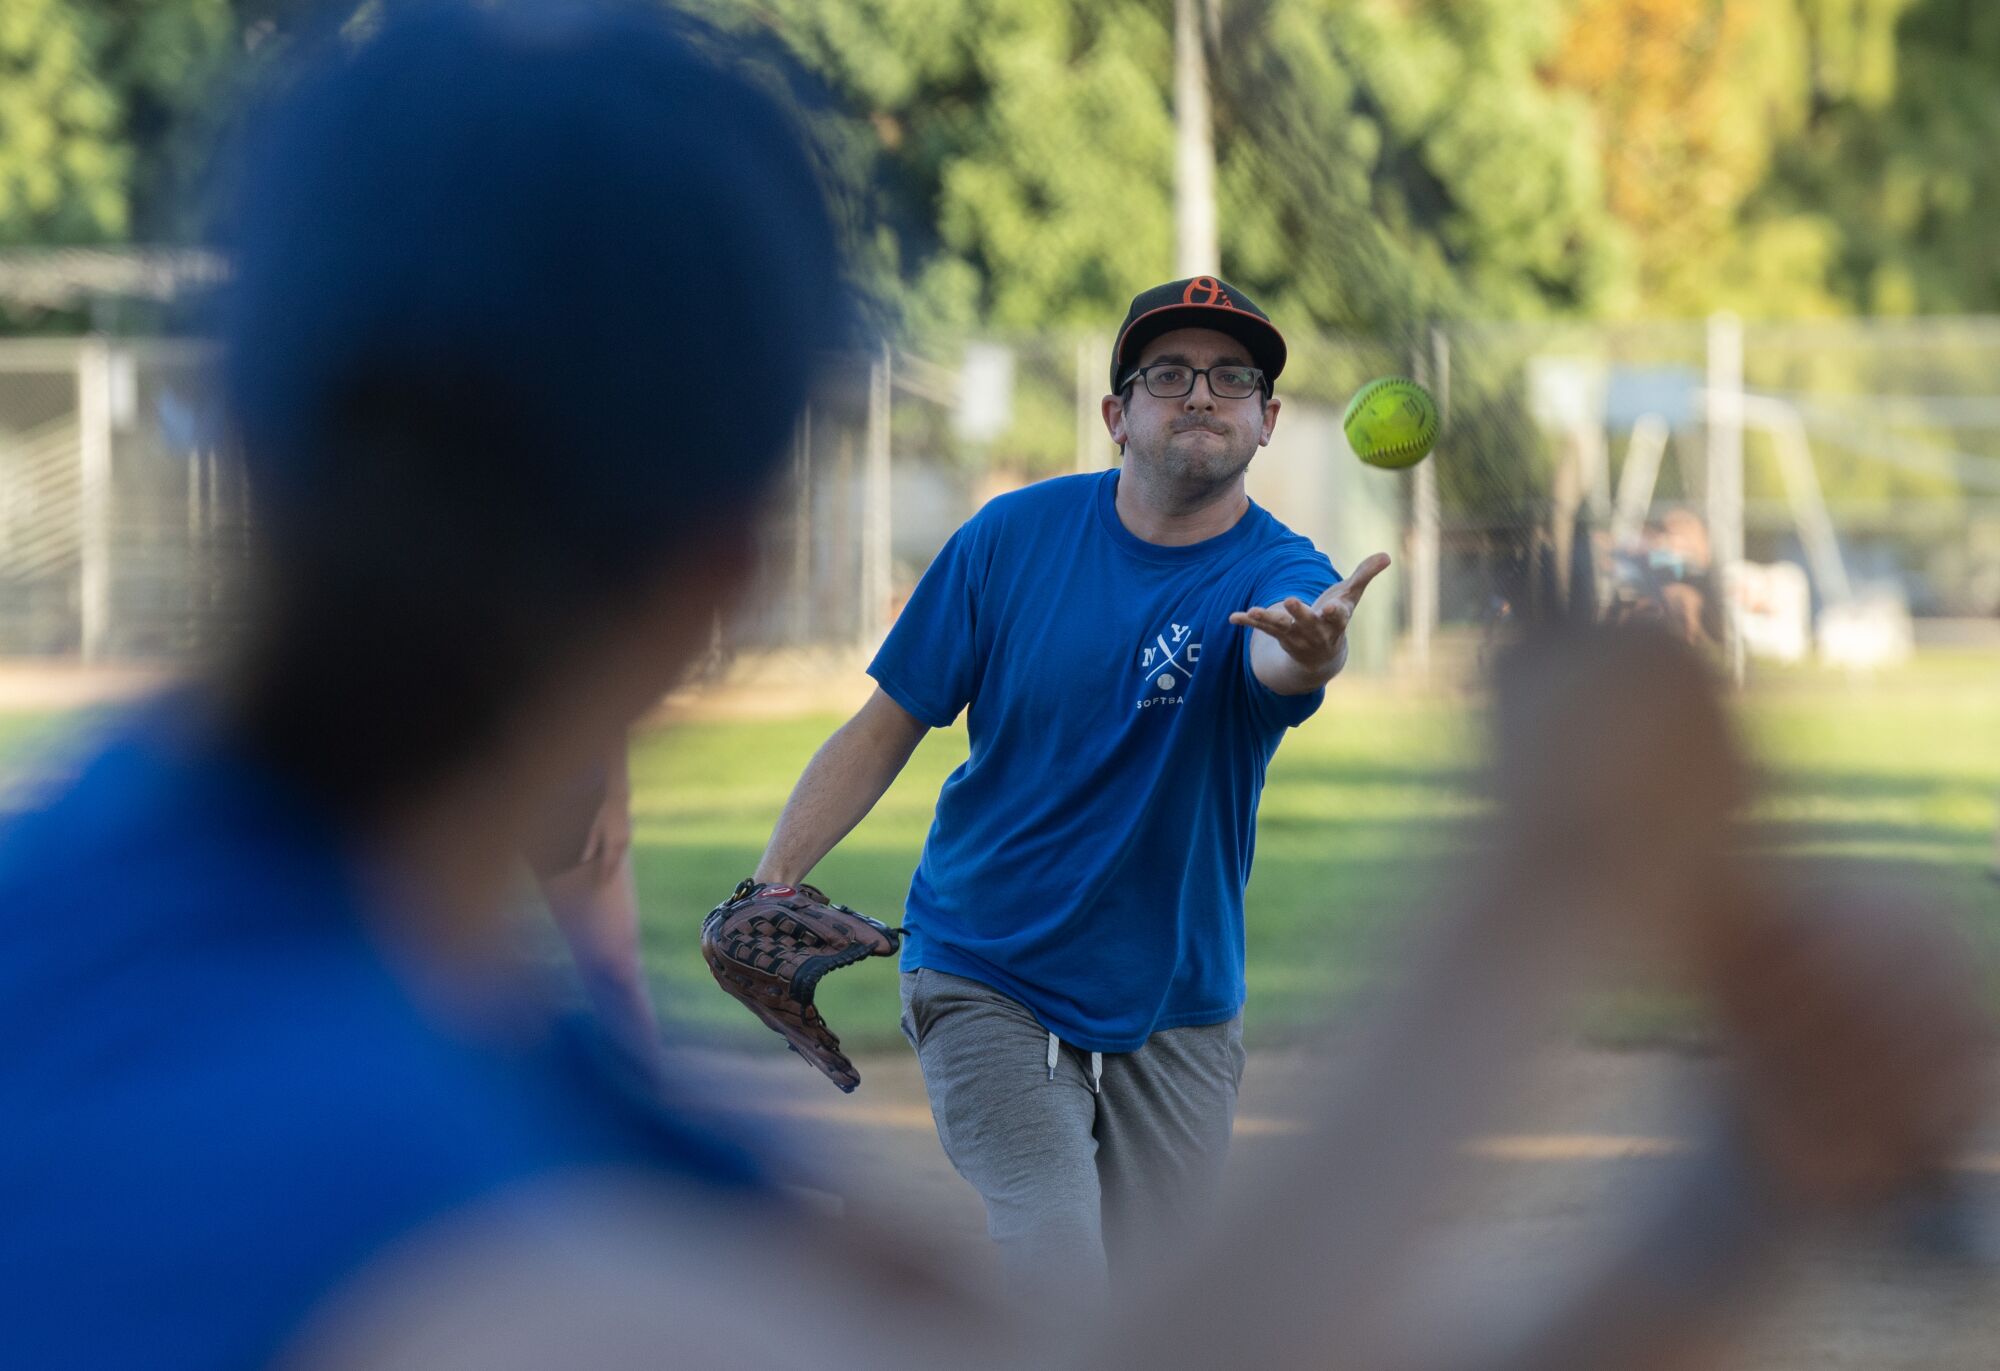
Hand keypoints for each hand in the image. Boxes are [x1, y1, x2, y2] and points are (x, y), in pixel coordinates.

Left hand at [1229, 552, 1390, 670]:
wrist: (1321, 656)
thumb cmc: (1336, 619)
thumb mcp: (1351, 597)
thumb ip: (1365, 575)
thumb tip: (1387, 555)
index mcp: (1335, 622)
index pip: (1338, 617)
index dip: (1334, 612)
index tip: (1330, 608)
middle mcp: (1315, 631)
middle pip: (1307, 622)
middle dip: (1299, 613)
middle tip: (1290, 601)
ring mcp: (1295, 635)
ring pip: (1281, 627)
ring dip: (1267, 618)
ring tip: (1255, 610)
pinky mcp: (1279, 635)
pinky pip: (1261, 629)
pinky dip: (1248, 622)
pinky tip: (1233, 617)